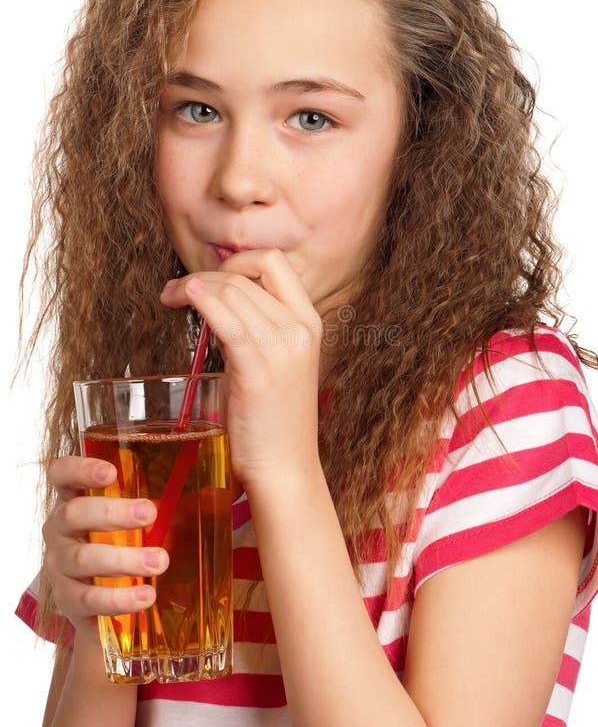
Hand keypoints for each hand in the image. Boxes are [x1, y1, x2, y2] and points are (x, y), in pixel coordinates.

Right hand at [42, 456, 168, 642]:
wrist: (109, 603)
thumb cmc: (128, 542)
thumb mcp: (138, 516)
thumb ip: (162, 494)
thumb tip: (215, 476)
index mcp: (76, 498)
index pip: (62, 473)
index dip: (79, 468)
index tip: (111, 472)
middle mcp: (60, 529)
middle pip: (74, 514)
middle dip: (113, 513)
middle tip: (150, 514)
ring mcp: (59, 566)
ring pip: (82, 558)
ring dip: (124, 559)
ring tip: (160, 561)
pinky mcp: (68, 600)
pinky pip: (88, 599)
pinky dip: (119, 599)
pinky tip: (146, 597)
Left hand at [160, 248, 322, 491]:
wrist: (284, 469)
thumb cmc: (272, 421)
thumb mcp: (272, 364)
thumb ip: (252, 330)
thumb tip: (215, 303)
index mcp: (309, 322)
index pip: (275, 262)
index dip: (238, 258)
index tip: (210, 275)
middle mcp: (300, 328)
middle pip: (244, 275)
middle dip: (202, 274)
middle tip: (173, 291)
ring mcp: (282, 346)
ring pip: (231, 290)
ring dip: (191, 285)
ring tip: (168, 297)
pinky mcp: (258, 367)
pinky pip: (226, 318)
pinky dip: (201, 299)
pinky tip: (183, 295)